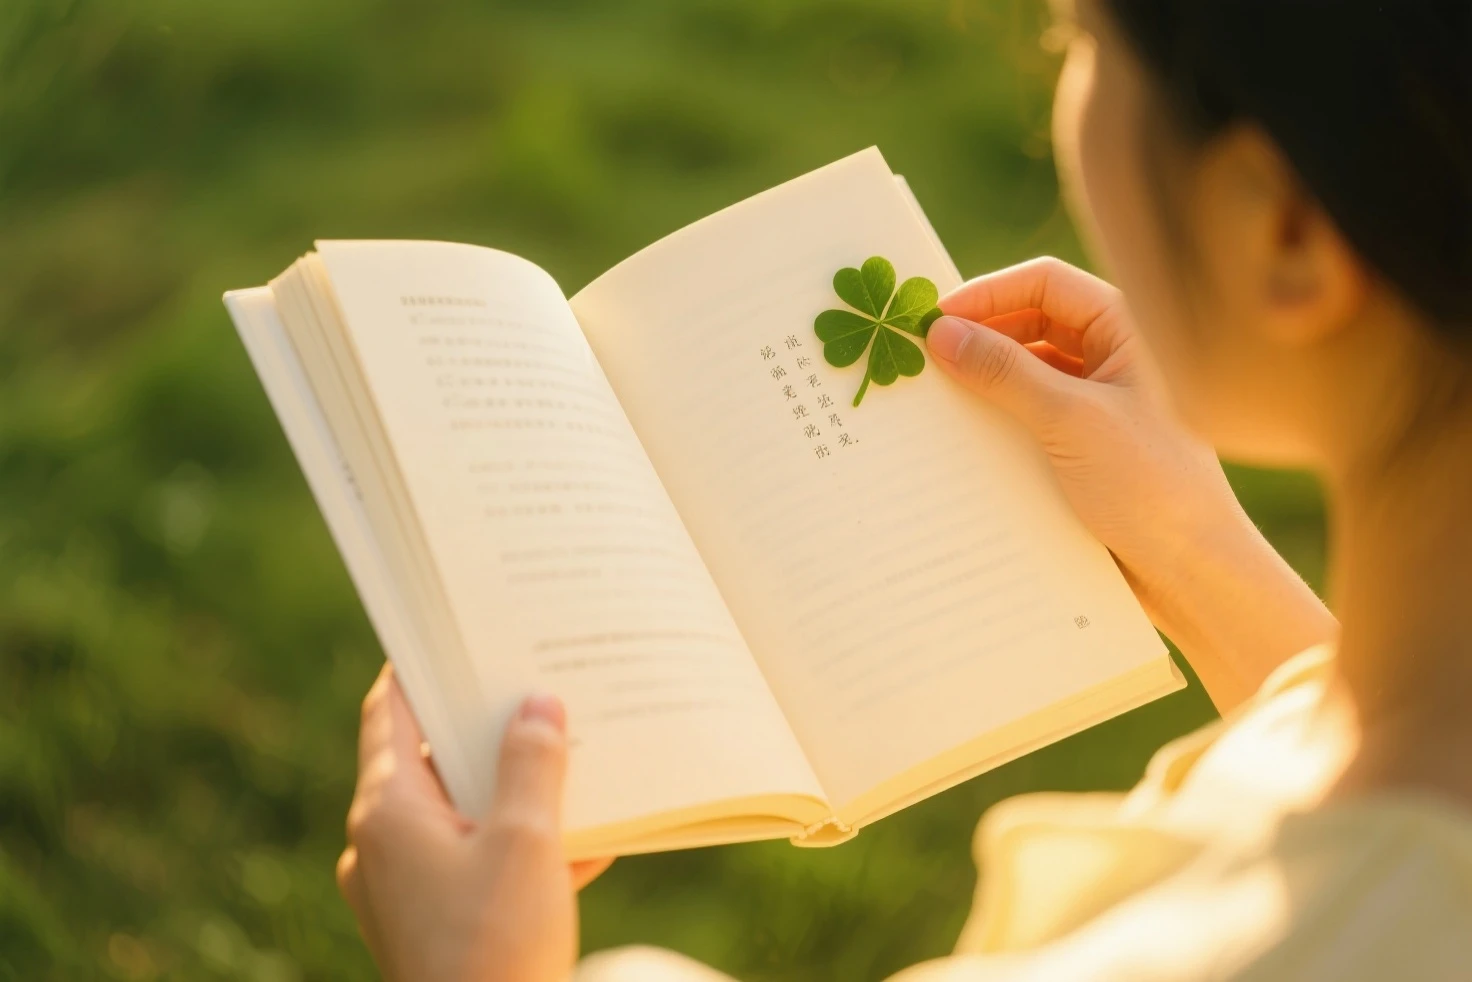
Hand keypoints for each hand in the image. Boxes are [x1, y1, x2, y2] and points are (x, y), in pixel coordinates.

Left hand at [337, 667, 612, 981]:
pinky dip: (520, 847)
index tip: (454, 628)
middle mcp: (381, 847)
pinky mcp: (434, 927)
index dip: (421, 666)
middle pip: (432, 761)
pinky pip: (475, 864)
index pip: (390, 712)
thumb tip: (535, 705)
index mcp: (386, 813)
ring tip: (573, 759)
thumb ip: (532, 764)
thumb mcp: (527, 843)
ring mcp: (404, 892)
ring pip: (461, 815)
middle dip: (490, 729)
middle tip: (537, 685)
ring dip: (514, 790)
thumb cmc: (496, 950)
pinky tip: (585, 840)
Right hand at [926, 257, 1335, 709]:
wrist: (1193, 573)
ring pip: (1028, 373)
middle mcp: (1114, 359)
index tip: (934, 319)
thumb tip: (941, 332)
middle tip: (925, 358)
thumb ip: (1004, 372)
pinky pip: (1030, 418)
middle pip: (1032, 324)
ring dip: (984, 381)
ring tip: (936, 399)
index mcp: (1128, 331)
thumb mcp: (1069, 422)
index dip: (988, 294)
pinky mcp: (1085, 448)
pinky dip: (997, 421)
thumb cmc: (1152, 488)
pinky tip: (962, 439)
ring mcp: (1100, 404)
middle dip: (980, 336)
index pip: (1046, 284)